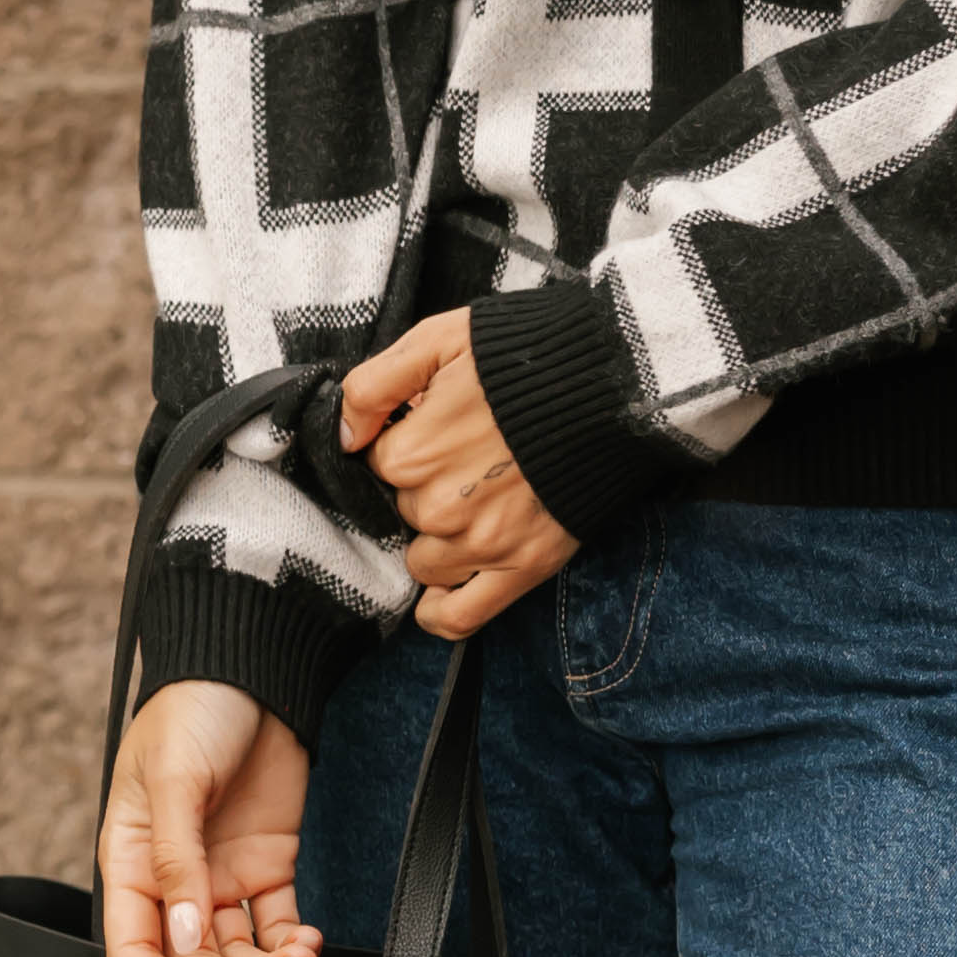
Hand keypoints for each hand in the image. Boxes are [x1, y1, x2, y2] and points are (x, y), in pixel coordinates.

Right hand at [101, 683, 317, 956]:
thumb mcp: (173, 780)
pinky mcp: (266, 864)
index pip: (135, 951)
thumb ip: (177, 863)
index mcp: (132, 864)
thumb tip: (183, 935)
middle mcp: (174, 881)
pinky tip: (308, 942)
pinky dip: (292, 942)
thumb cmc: (192, 711)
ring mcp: (221, 875)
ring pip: (238, 951)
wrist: (252, 670)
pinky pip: (276, 922)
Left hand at [340, 309, 580, 643]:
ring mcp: (482, 544)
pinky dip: (441, 612)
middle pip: (402, 513)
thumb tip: (342, 435)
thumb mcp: (438, 339)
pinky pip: (457, 617)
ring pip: (423, 564)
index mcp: (412, 453)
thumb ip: (373, 385)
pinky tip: (445, 590)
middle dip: (424, 489)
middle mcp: (440, 507)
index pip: (377, 466)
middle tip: (468, 459)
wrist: (614, 381)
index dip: (404, 443)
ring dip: (438, 540)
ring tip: (476, 504)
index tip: (435, 428)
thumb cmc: (524, 356)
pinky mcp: (522, 568)